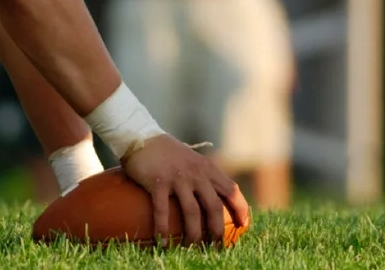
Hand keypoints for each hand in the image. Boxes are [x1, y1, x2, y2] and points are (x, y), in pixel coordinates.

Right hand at [120, 135, 249, 246]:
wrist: (141, 136)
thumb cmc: (167, 152)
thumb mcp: (193, 160)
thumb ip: (204, 175)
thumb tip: (215, 198)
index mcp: (207, 168)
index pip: (231, 190)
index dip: (240, 209)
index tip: (243, 225)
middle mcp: (196, 173)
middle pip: (214, 206)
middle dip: (217, 230)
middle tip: (216, 246)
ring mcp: (178, 178)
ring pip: (192, 212)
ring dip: (193, 234)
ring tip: (192, 248)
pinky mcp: (158, 182)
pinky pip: (163, 210)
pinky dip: (163, 229)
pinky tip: (162, 242)